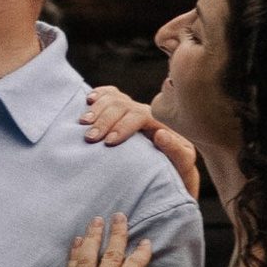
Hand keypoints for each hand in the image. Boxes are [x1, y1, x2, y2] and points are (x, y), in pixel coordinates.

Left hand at [63, 215, 161, 266]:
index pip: (134, 262)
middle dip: (116, 233)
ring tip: (96, 222)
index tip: (145, 242)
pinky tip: (77, 244)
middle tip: (119, 216)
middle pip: (109, 253)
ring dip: (91, 237)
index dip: (141, 250)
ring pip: (85, 258)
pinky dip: (73, 257)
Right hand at [81, 87, 198, 196]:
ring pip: (114, 98)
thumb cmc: (178, 171)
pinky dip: (99, 95)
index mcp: (161, 123)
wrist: (173, 171)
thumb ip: (176, 150)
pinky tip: (89, 100)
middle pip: (122, 105)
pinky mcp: (122, 113)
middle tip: (90, 137)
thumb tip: (160, 134)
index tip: (110, 142)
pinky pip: (110, 95)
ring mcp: (133, 111)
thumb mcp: (183, 164)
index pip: (139, 115)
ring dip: (97, 109)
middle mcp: (146, 113)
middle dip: (104, 120)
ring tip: (83, 123)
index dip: (123, 126)